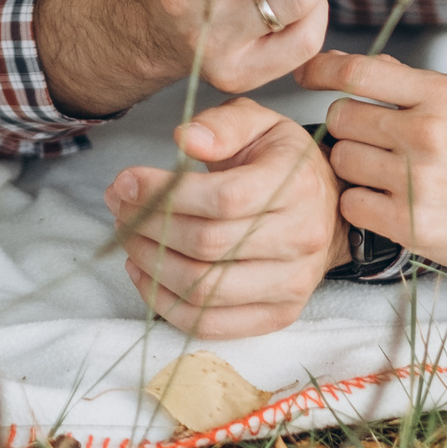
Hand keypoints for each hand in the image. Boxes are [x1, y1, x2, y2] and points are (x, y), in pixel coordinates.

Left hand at [106, 99, 346, 336]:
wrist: (326, 209)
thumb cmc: (281, 163)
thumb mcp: (259, 124)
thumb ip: (222, 125)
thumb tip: (184, 138)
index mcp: (298, 184)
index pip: (224, 198)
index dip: (166, 193)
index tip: (126, 181)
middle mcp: (302, 238)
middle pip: (207, 245)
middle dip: (149, 227)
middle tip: (120, 207)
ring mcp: (293, 283)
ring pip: (204, 289)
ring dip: (151, 265)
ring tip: (128, 237)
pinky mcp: (279, 314)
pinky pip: (209, 324)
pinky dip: (165, 303)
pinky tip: (144, 272)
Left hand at [300, 50, 446, 287]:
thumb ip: (406, 84)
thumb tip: (348, 64)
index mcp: (441, 95)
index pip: (358, 71)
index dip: (321, 69)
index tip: (306, 74)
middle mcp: (427, 131)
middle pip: (341, 117)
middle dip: (348, 129)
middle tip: (373, 144)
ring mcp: (416, 179)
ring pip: (341, 159)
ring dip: (353, 168)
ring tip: (385, 176)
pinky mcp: (408, 224)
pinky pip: (350, 203)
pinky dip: (361, 205)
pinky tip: (388, 204)